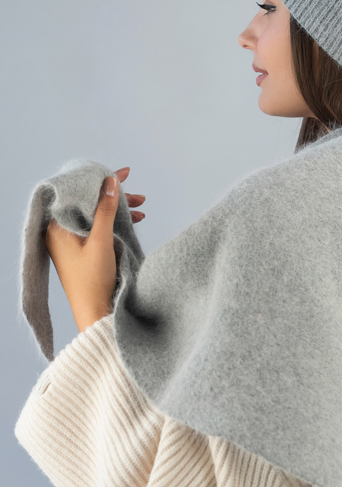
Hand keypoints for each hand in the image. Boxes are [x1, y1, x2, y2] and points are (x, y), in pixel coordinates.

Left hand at [44, 166, 145, 333]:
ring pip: (95, 214)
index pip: (77, 193)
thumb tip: (110, 181)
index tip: (122, 174)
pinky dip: (114, 222)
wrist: (95, 312)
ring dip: (117, 209)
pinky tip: (133, 221)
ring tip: (141, 207)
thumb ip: (105, 209)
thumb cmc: (92, 280)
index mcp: (56, 227)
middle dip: (113, 196)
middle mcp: (60, 231)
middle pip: (87, 202)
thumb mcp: (101, 240)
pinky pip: (97, 227)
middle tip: (137, 194)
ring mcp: (71, 241)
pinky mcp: (82, 250)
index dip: (99, 180)